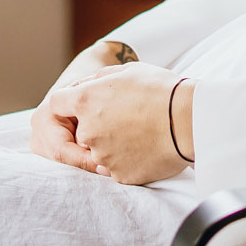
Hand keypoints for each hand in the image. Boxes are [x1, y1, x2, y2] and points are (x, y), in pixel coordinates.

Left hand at [46, 62, 190, 185]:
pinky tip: (146, 148)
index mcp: (85, 101)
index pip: (57, 104)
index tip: (85, 105)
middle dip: (95, 126)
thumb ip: (97, 80)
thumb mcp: (126, 71)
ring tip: (140, 133)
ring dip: (112, 145)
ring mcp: (102, 155)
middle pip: (80, 131)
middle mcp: (88, 130)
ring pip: (98, 151)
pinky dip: (127, 160)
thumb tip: (84, 87)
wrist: (188, 120)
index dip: (69, 103)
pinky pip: (116, 168)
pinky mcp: (119, 175)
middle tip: (124, 119)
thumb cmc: (160, 90)